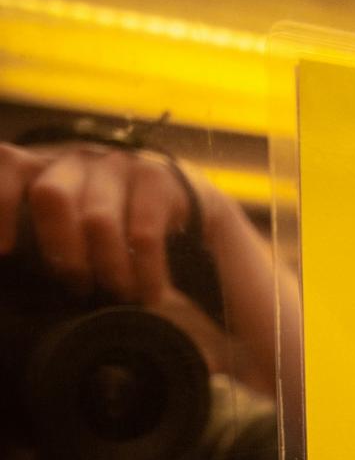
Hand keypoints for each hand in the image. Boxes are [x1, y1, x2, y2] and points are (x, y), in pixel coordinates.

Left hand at [0, 141, 283, 393]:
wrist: (227, 289)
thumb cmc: (150, 287)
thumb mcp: (91, 281)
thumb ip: (56, 267)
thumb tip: (12, 276)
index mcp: (61, 181)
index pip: (8, 166)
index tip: (4, 250)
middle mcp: (92, 163)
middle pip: (48, 190)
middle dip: (61, 252)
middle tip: (82, 288)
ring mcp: (134, 167)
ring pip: (94, 215)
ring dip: (108, 271)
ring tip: (124, 297)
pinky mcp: (175, 182)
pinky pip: (142, 230)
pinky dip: (145, 273)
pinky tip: (153, 294)